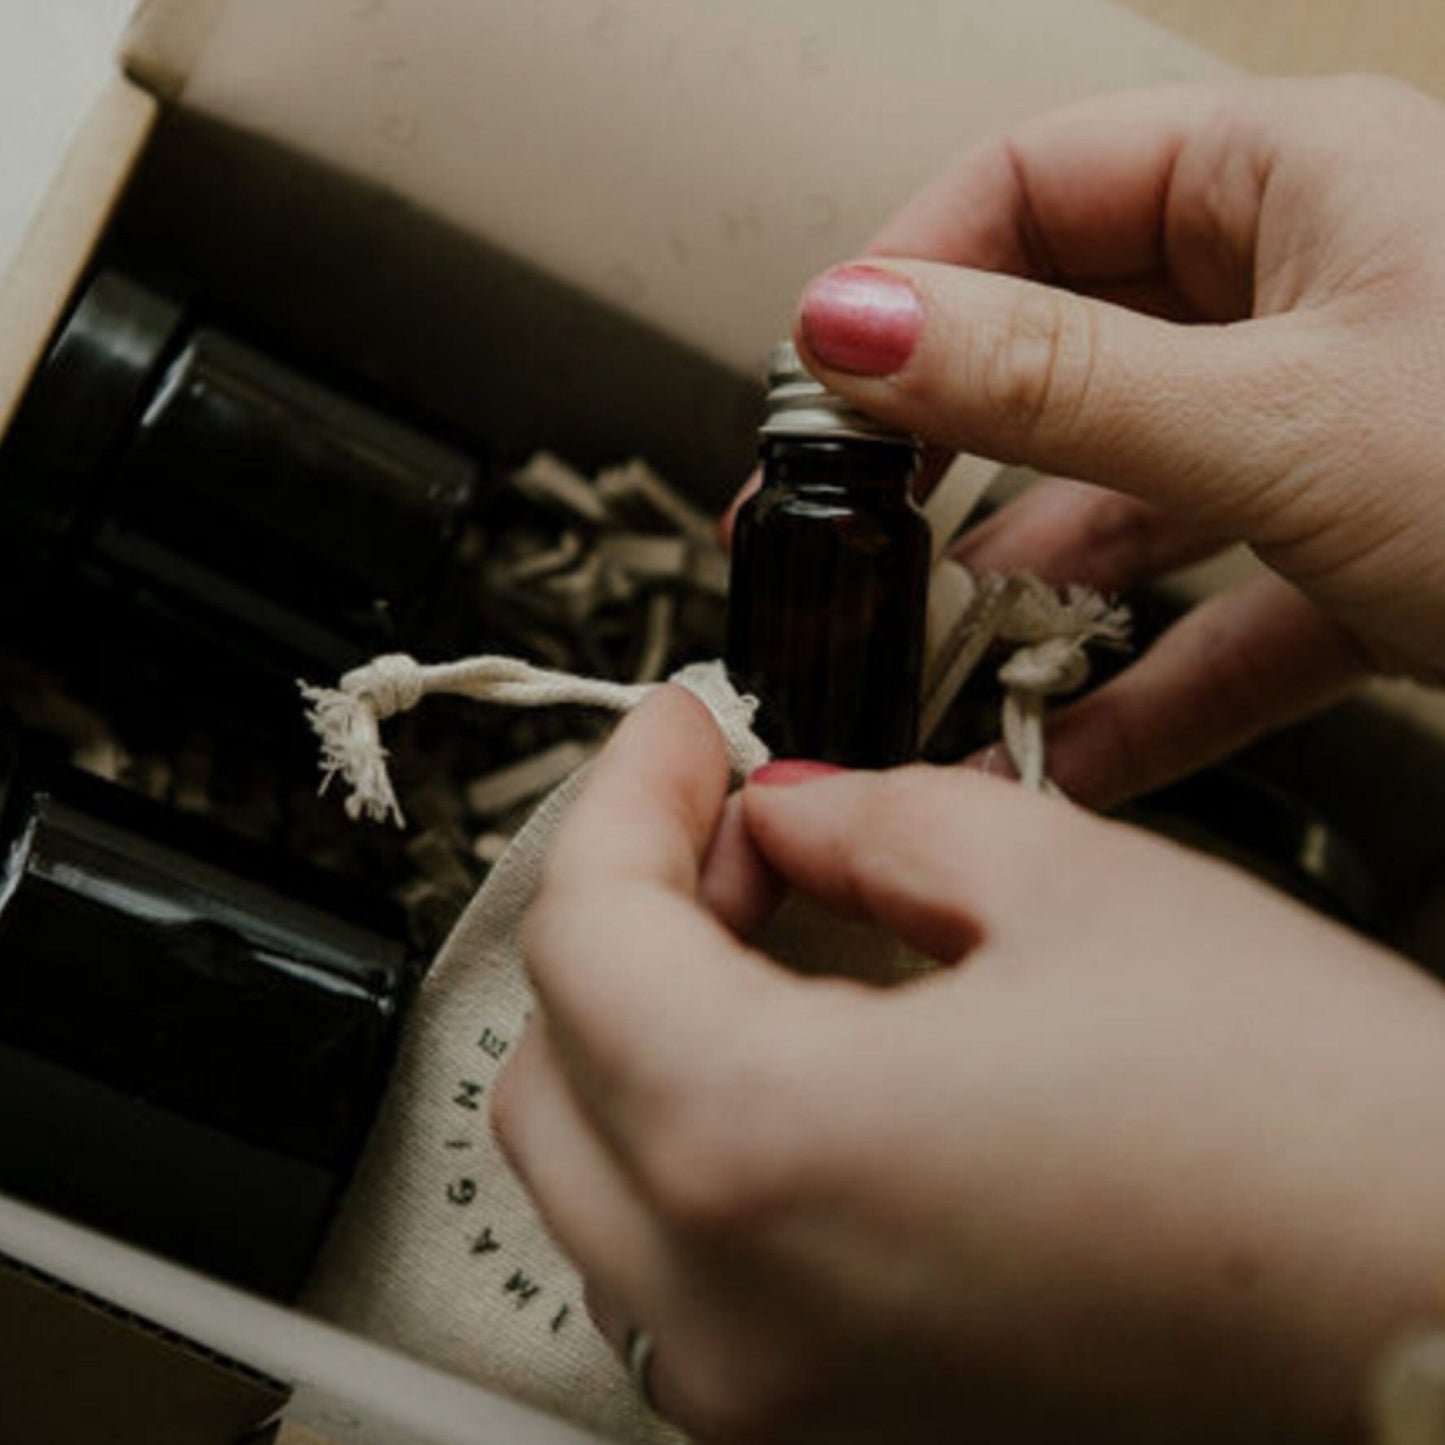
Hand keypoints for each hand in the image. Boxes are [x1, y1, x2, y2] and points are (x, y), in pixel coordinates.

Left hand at [493, 686, 1444, 1443]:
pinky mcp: (834, 1427)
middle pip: (553, 1059)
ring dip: (651, 1020)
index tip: (675, 730)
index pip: (582, 931)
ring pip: (601, 1171)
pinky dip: (706, 1131)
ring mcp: (769, 1396)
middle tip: (732, 819)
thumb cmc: (1309, 1135)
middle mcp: (730, 1310)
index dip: (623, 793)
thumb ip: (872, 822)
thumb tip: (782, 812)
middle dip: (624, 907)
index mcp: (762, 1149)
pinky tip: (815, 1050)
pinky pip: (685, 1257)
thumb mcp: (1069, 888)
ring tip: (778, 922)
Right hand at [775, 76, 1444, 804]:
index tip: (822, 381)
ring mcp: (1333, 425)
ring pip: (1135, 493)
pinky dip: (1143, 682)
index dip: (909, 276)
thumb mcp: (1278, 418)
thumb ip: (1050, 380)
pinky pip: (1218, 606)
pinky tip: (1070, 747)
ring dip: (1040, 590)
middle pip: (1066, 346)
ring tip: (939, 659)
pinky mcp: (1364, 546)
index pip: (1031, 185)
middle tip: (843, 529)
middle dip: (949, 455)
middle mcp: (1307, 289)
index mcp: (1293, 182)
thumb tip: (858, 325)